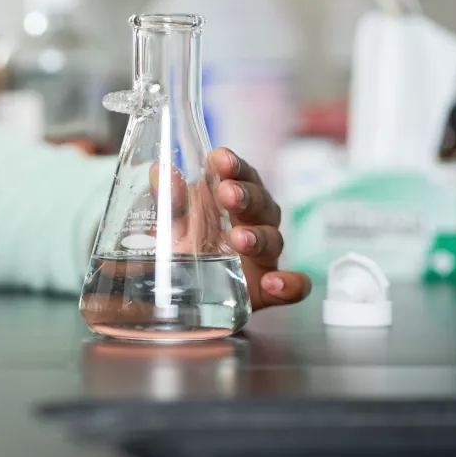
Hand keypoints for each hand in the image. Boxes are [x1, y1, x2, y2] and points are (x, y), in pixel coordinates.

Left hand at [148, 148, 310, 310]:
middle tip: (227, 193)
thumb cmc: (188, 252)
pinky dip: (289, 284)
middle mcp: (254, 225)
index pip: (241, 177)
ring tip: (240, 239)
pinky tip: (273, 283)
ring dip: (259, 237)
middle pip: (261, 204)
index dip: (234, 166)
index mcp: (234, 203)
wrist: (189, 298)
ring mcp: (263, 259)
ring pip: (274, 241)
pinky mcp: (269, 291)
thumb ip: (169, 202)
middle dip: (247, 196)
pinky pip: (294, 287)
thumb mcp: (173, 227)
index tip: (220, 157)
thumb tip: (161, 170)